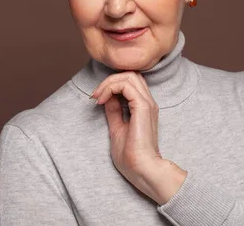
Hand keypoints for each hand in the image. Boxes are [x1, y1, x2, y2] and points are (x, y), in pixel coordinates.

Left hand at [91, 72, 186, 203]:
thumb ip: (114, 112)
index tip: (96, 98)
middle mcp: (148, 102)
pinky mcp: (143, 107)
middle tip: (96, 95)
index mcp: (143, 107)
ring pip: (129, 76)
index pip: (130, 82)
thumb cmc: (131, 156)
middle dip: (109, 80)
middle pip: (130, 74)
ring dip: (109, 83)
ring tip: (98, 97)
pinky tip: (102, 101)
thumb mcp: (117, 128)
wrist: (141, 169)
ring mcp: (147, 103)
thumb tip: (106, 98)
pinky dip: (111, 88)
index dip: (111, 84)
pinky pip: (126, 86)